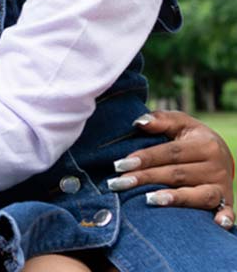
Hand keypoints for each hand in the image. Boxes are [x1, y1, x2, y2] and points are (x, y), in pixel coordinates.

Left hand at [116, 110, 234, 229]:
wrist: (222, 155)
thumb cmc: (191, 138)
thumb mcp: (180, 124)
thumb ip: (161, 120)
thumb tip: (139, 122)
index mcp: (205, 145)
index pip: (170, 153)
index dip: (145, 158)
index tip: (120, 165)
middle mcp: (216, 166)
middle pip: (177, 174)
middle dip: (146, 178)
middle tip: (118, 184)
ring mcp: (222, 186)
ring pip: (198, 195)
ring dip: (175, 199)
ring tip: (149, 199)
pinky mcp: (227, 203)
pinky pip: (227, 212)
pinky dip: (224, 218)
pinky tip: (217, 224)